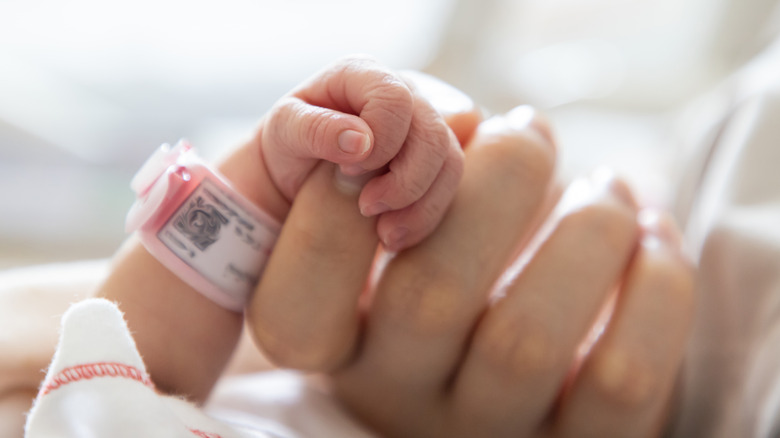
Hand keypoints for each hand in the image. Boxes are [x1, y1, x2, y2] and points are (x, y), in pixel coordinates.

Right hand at [248, 82, 694, 436]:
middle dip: (494, 183)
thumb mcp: (403, 253)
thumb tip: (468, 123)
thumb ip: (407, 189)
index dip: (331, 215)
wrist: (535, 385)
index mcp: (344, 355)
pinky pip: (619, 376)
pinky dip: (655, 286)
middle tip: (527, 128)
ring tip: (607, 185)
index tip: (395, 143)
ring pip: (526, 339)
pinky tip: (651, 236)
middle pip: (428, 298)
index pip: (295, 310)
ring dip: (585, 228)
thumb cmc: (458, 285)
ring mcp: (490, 431)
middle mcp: (405, 401)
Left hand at [259, 56, 466, 250]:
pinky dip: (424, 218)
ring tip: (382, 233)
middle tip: (367, 207)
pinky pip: (448, 189)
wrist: (295, 175)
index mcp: (364, 74)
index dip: (381, 140)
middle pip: (433, 135)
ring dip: (419, 206)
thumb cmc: (288, 144)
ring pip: (450, 164)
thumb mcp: (284, 131)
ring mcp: (424, 127)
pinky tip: (392, 236)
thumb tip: (361, 140)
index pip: (396, 99)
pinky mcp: (434, 162)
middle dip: (404, 181)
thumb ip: (316, 129)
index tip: (348, 169)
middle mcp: (403, 94)